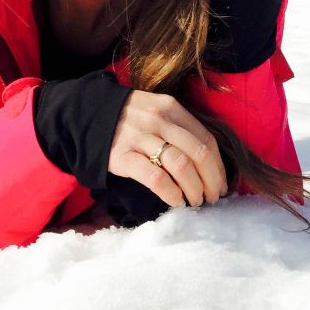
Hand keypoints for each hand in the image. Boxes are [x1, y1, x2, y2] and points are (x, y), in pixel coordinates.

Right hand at [107, 89, 228, 207]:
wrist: (88, 114)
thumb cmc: (129, 118)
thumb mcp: (156, 111)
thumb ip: (179, 128)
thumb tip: (207, 162)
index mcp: (171, 108)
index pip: (205, 139)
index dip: (218, 166)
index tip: (221, 185)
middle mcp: (159, 120)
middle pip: (198, 153)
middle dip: (211, 181)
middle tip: (212, 198)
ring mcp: (141, 137)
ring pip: (181, 165)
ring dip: (194, 189)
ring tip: (196, 202)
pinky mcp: (123, 156)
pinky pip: (155, 177)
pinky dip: (171, 192)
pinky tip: (176, 201)